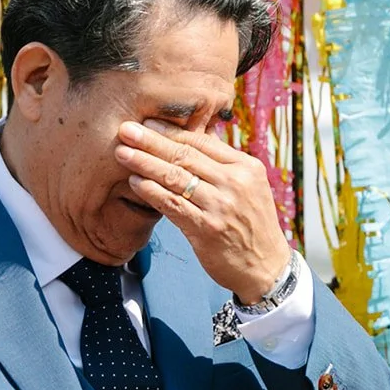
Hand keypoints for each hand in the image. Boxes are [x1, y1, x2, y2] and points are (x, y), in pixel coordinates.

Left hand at [115, 119, 291, 303]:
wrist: (266, 267)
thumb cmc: (252, 225)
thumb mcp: (249, 187)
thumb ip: (223, 164)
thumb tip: (194, 137)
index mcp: (246, 167)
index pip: (202, 142)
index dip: (171, 131)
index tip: (146, 122)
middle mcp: (235, 183)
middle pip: (185, 155)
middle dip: (152, 141)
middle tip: (125, 129)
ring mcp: (221, 207)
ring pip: (176, 178)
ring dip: (145, 163)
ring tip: (123, 153)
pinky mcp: (207, 230)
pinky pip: (174, 206)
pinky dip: (152, 192)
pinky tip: (135, 183)